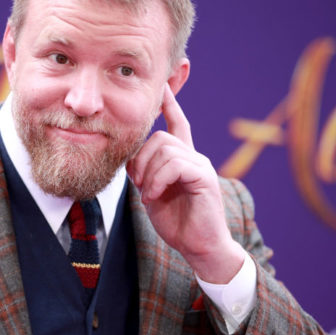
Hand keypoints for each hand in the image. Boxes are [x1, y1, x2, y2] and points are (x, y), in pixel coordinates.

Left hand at [126, 84, 245, 283]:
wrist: (199, 247)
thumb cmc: (177, 223)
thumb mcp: (153, 192)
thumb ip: (145, 172)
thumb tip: (130, 159)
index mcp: (183, 159)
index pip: (177, 123)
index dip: (170, 104)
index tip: (163, 86)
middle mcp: (195, 156)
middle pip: (160, 138)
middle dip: (140, 158)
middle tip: (137, 183)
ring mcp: (201, 165)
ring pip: (165, 150)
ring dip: (148, 174)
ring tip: (148, 195)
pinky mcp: (204, 177)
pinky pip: (175, 165)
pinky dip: (158, 180)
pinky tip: (154, 196)